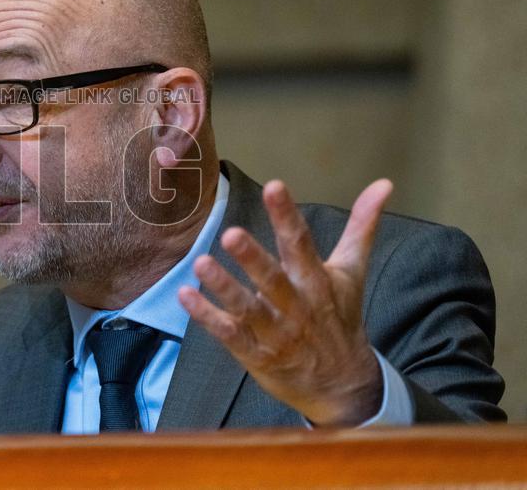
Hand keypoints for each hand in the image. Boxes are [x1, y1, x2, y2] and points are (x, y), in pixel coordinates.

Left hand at [178, 178, 393, 425]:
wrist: (345, 385)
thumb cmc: (340, 317)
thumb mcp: (352, 271)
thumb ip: (361, 227)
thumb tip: (384, 184)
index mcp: (317, 281)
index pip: (301, 243)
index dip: (287, 215)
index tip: (274, 186)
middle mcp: (297, 306)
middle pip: (273, 280)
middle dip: (253, 258)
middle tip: (230, 233)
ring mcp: (276, 333)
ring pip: (248, 309)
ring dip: (224, 288)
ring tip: (201, 263)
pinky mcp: (257, 355)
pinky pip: (230, 335)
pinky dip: (207, 317)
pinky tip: (185, 295)